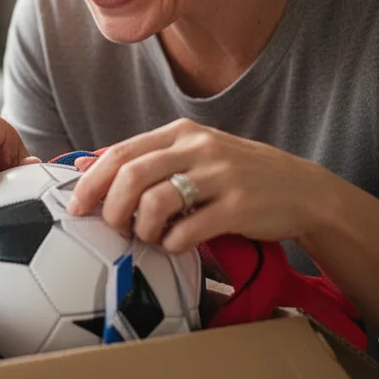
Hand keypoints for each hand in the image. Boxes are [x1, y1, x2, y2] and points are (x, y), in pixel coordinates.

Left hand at [69, 118, 334, 252]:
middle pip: (131, 176)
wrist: (303, 190)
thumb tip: (86, 163)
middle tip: (114, 228)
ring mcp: (220, 176)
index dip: (91, 183)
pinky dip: (172, 244)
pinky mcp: (239, 207)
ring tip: (150, 237)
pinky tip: (177, 245)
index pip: (120, 153)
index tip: (76, 208)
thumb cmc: (236, 175)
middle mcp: (198, 148)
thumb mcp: (192, 153)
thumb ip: (144, 158)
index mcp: (181, 132)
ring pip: (155, 202)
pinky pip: (188, 229)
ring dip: (142, 229)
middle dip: (111, 209)